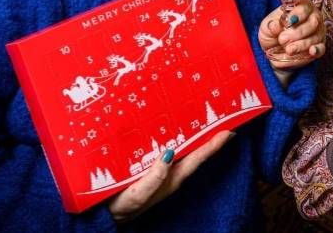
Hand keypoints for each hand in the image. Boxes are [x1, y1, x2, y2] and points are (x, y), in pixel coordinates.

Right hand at [107, 130, 233, 221]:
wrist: (103, 215)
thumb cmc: (121, 206)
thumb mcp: (138, 195)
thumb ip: (154, 177)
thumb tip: (170, 153)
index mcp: (173, 178)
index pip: (198, 158)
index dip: (214, 145)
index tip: (230, 131)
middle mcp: (171, 173)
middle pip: (195, 151)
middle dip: (209, 135)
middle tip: (223, 117)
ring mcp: (162, 171)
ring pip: (182, 148)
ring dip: (193, 134)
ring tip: (204, 118)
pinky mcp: (150, 168)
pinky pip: (167, 149)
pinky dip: (175, 137)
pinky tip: (175, 128)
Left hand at [259, 0, 324, 68]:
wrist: (273, 50)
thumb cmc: (272, 33)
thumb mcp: (266, 27)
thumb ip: (270, 26)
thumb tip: (275, 26)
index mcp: (301, 6)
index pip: (304, 6)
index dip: (298, 13)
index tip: (289, 21)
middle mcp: (313, 17)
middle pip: (313, 22)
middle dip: (298, 32)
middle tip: (283, 39)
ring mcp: (318, 32)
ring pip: (315, 37)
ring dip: (301, 44)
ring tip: (288, 50)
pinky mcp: (319, 46)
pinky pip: (321, 48)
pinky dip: (317, 50)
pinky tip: (311, 51)